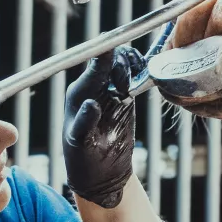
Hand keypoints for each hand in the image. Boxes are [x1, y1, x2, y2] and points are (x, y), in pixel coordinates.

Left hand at [63, 46, 142, 207]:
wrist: (102, 175)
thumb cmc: (83, 161)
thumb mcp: (81, 144)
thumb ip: (84, 123)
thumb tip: (90, 103)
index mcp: (78, 94)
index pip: (93, 66)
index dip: (105, 54)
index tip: (116, 46)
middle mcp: (92, 87)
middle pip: (110, 58)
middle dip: (122, 65)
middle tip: (126, 89)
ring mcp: (109, 90)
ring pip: (123, 62)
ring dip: (132, 67)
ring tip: (132, 90)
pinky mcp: (125, 96)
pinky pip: (134, 74)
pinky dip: (141, 71)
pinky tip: (143, 81)